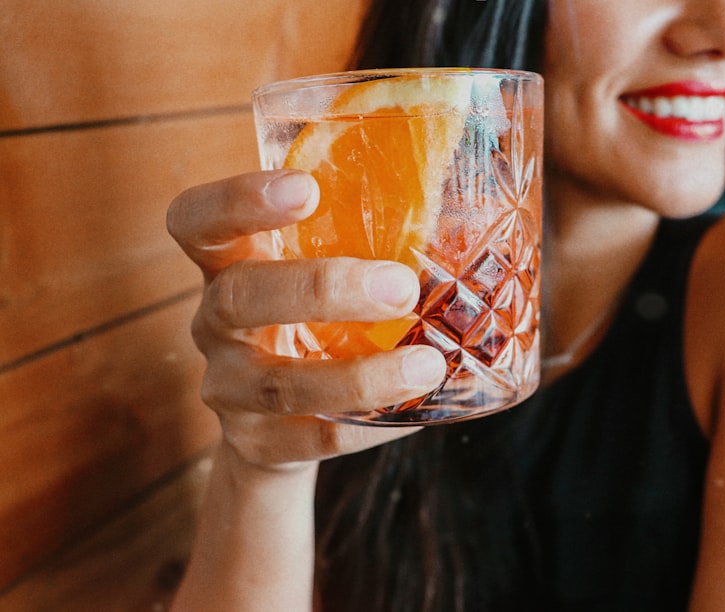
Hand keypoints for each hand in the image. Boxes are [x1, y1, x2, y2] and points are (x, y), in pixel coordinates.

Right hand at [166, 169, 444, 468]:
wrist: (277, 424)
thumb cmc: (313, 322)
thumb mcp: (322, 272)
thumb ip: (365, 235)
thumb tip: (475, 194)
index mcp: (227, 264)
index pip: (196, 220)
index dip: (237, 200)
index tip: (305, 187)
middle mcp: (215, 323)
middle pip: (239, 297)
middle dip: (321, 288)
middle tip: (401, 285)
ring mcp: (229, 388)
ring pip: (279, 384)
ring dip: (359, 376)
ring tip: (429, 364)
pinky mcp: (258, 444)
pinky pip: (314, 440)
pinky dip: (371, 427)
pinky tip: (419, 411)